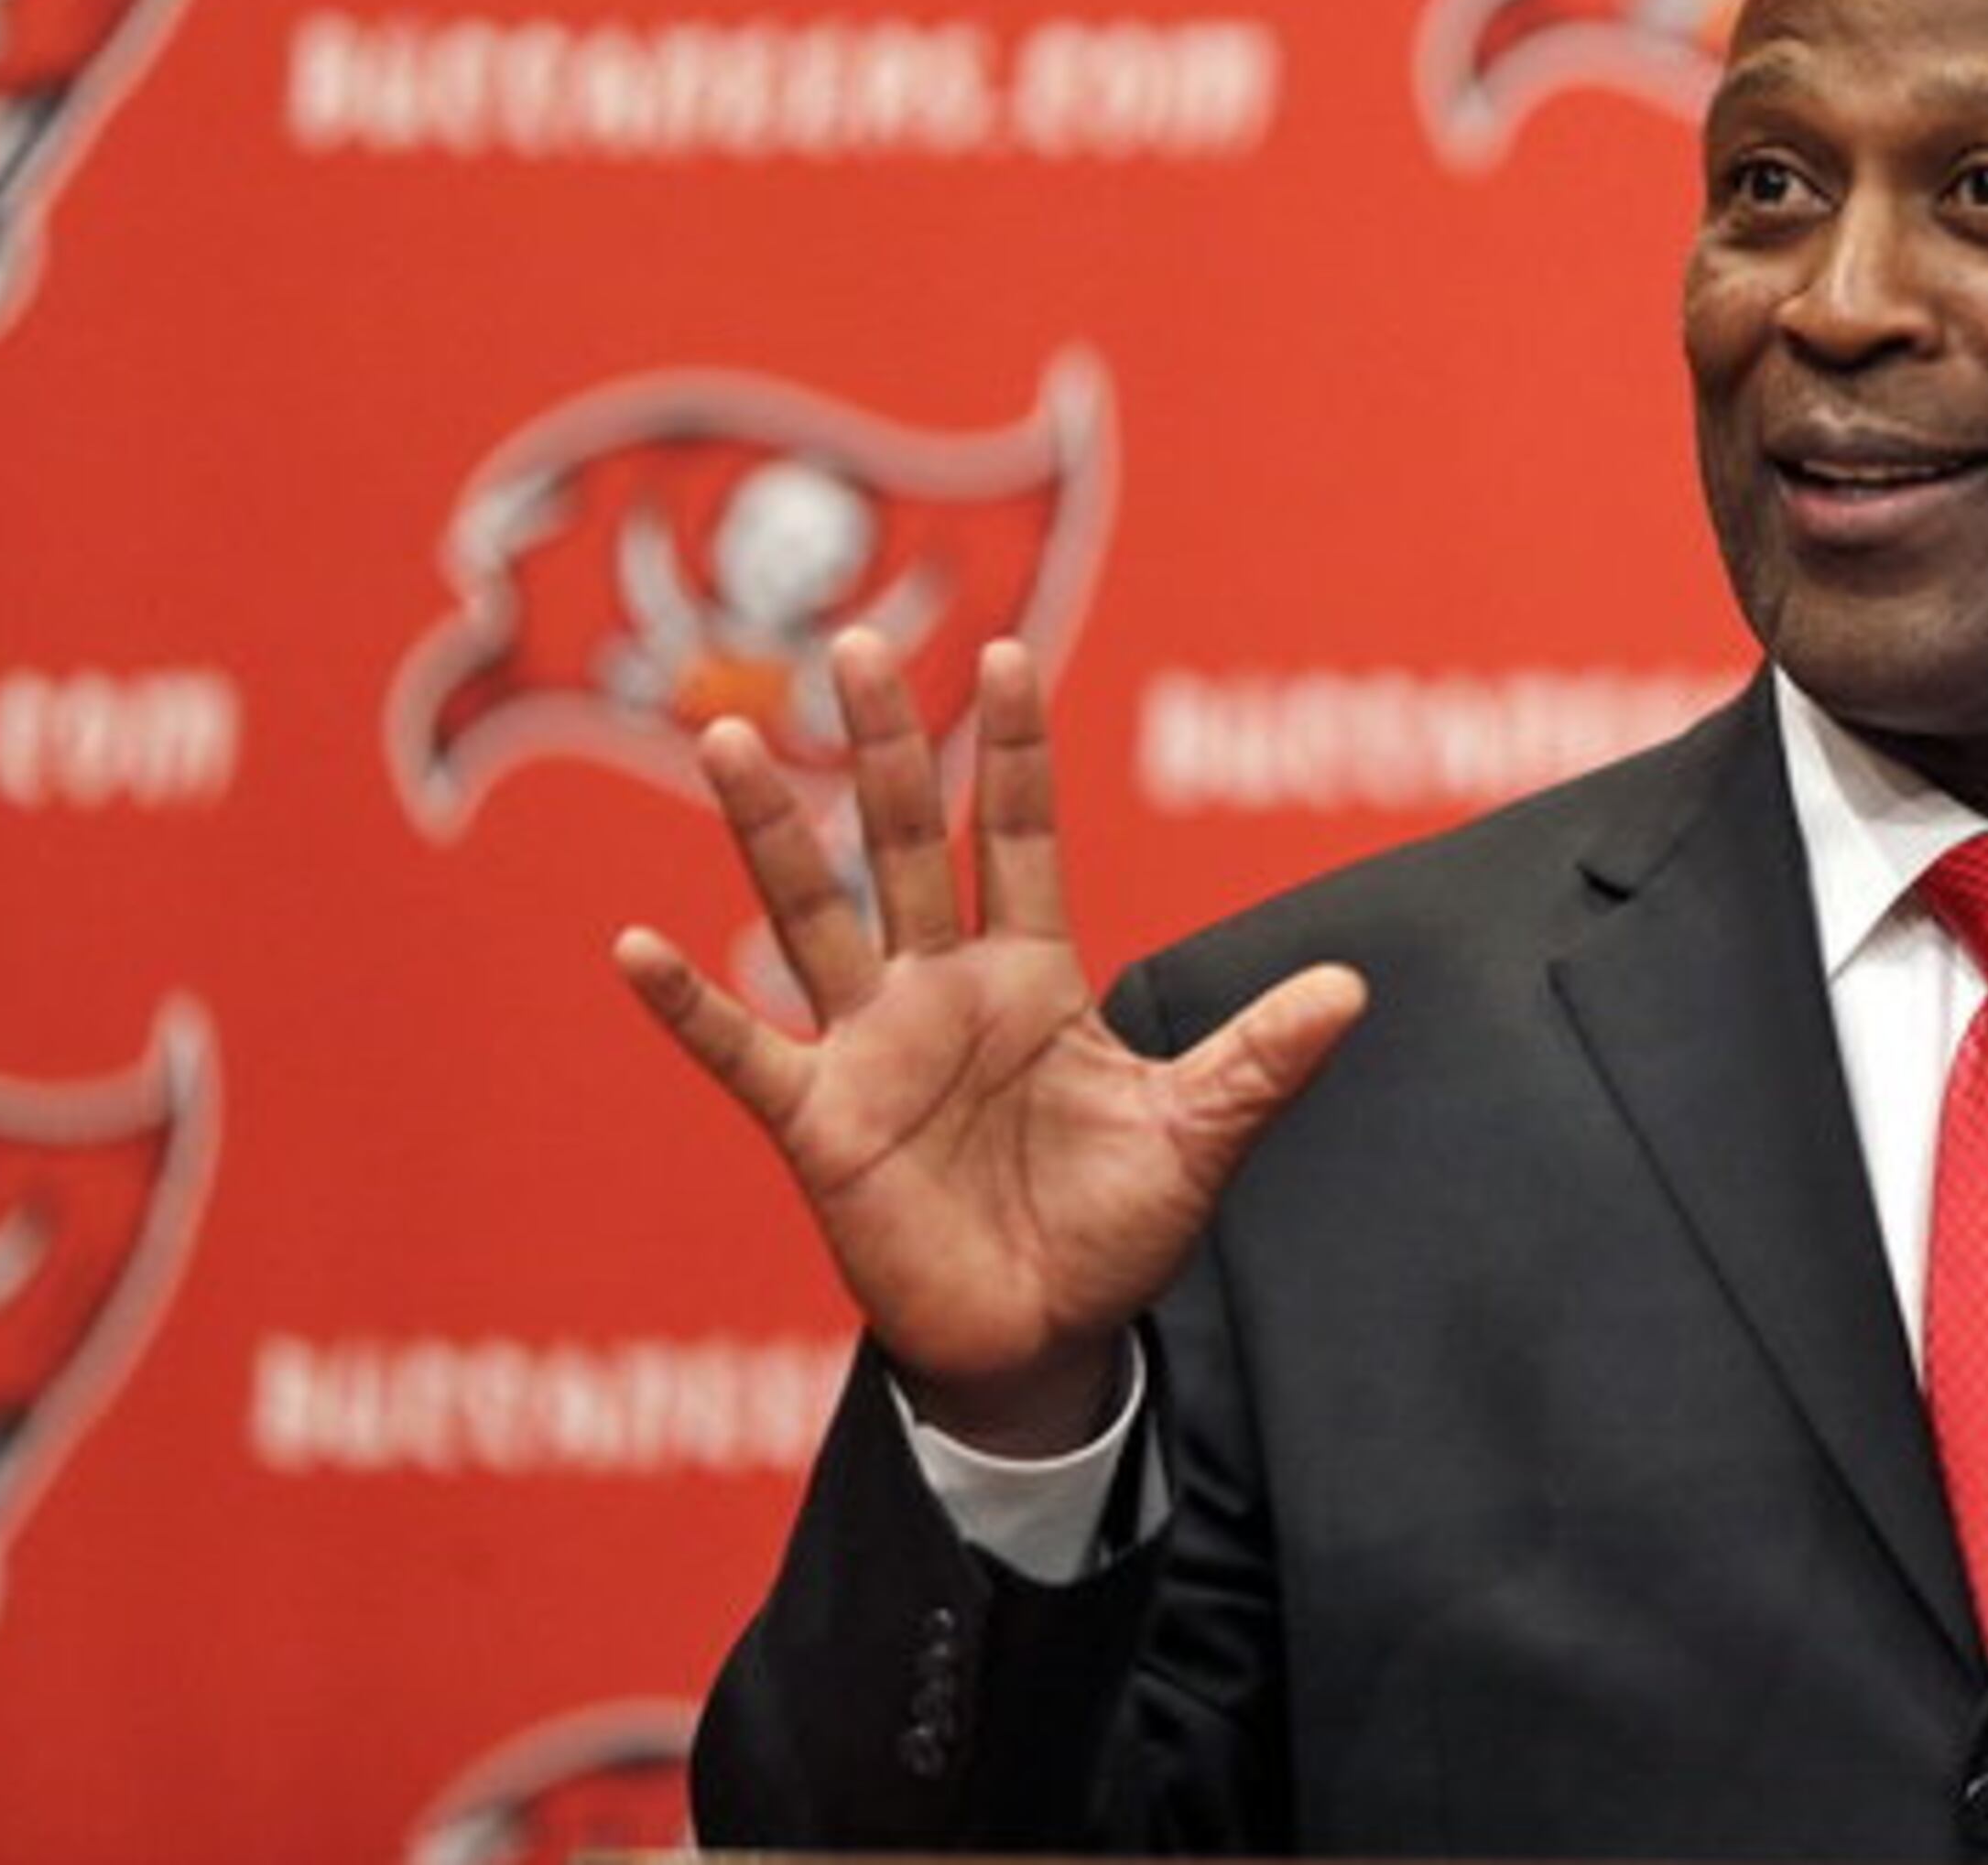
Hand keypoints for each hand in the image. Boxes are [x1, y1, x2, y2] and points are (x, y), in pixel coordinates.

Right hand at [613, 631, 1366, 1454]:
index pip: (1021, 836)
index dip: (1014, 751)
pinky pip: (741, 1051)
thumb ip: (1260, 1060)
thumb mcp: (1197, 1137)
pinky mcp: (821, 1122)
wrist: (1044, 1342)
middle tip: (855, 645)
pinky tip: (635, 946)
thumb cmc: (1114, 1232)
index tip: (1004, 655)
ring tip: (731, 740)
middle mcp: (944, 990)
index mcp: (1035, 976)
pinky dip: (688, 1004)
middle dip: (886, 748)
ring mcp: (873, 1048)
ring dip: (774, 831)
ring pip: (814, 915)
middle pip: (906, 843)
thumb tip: (1352, 988)